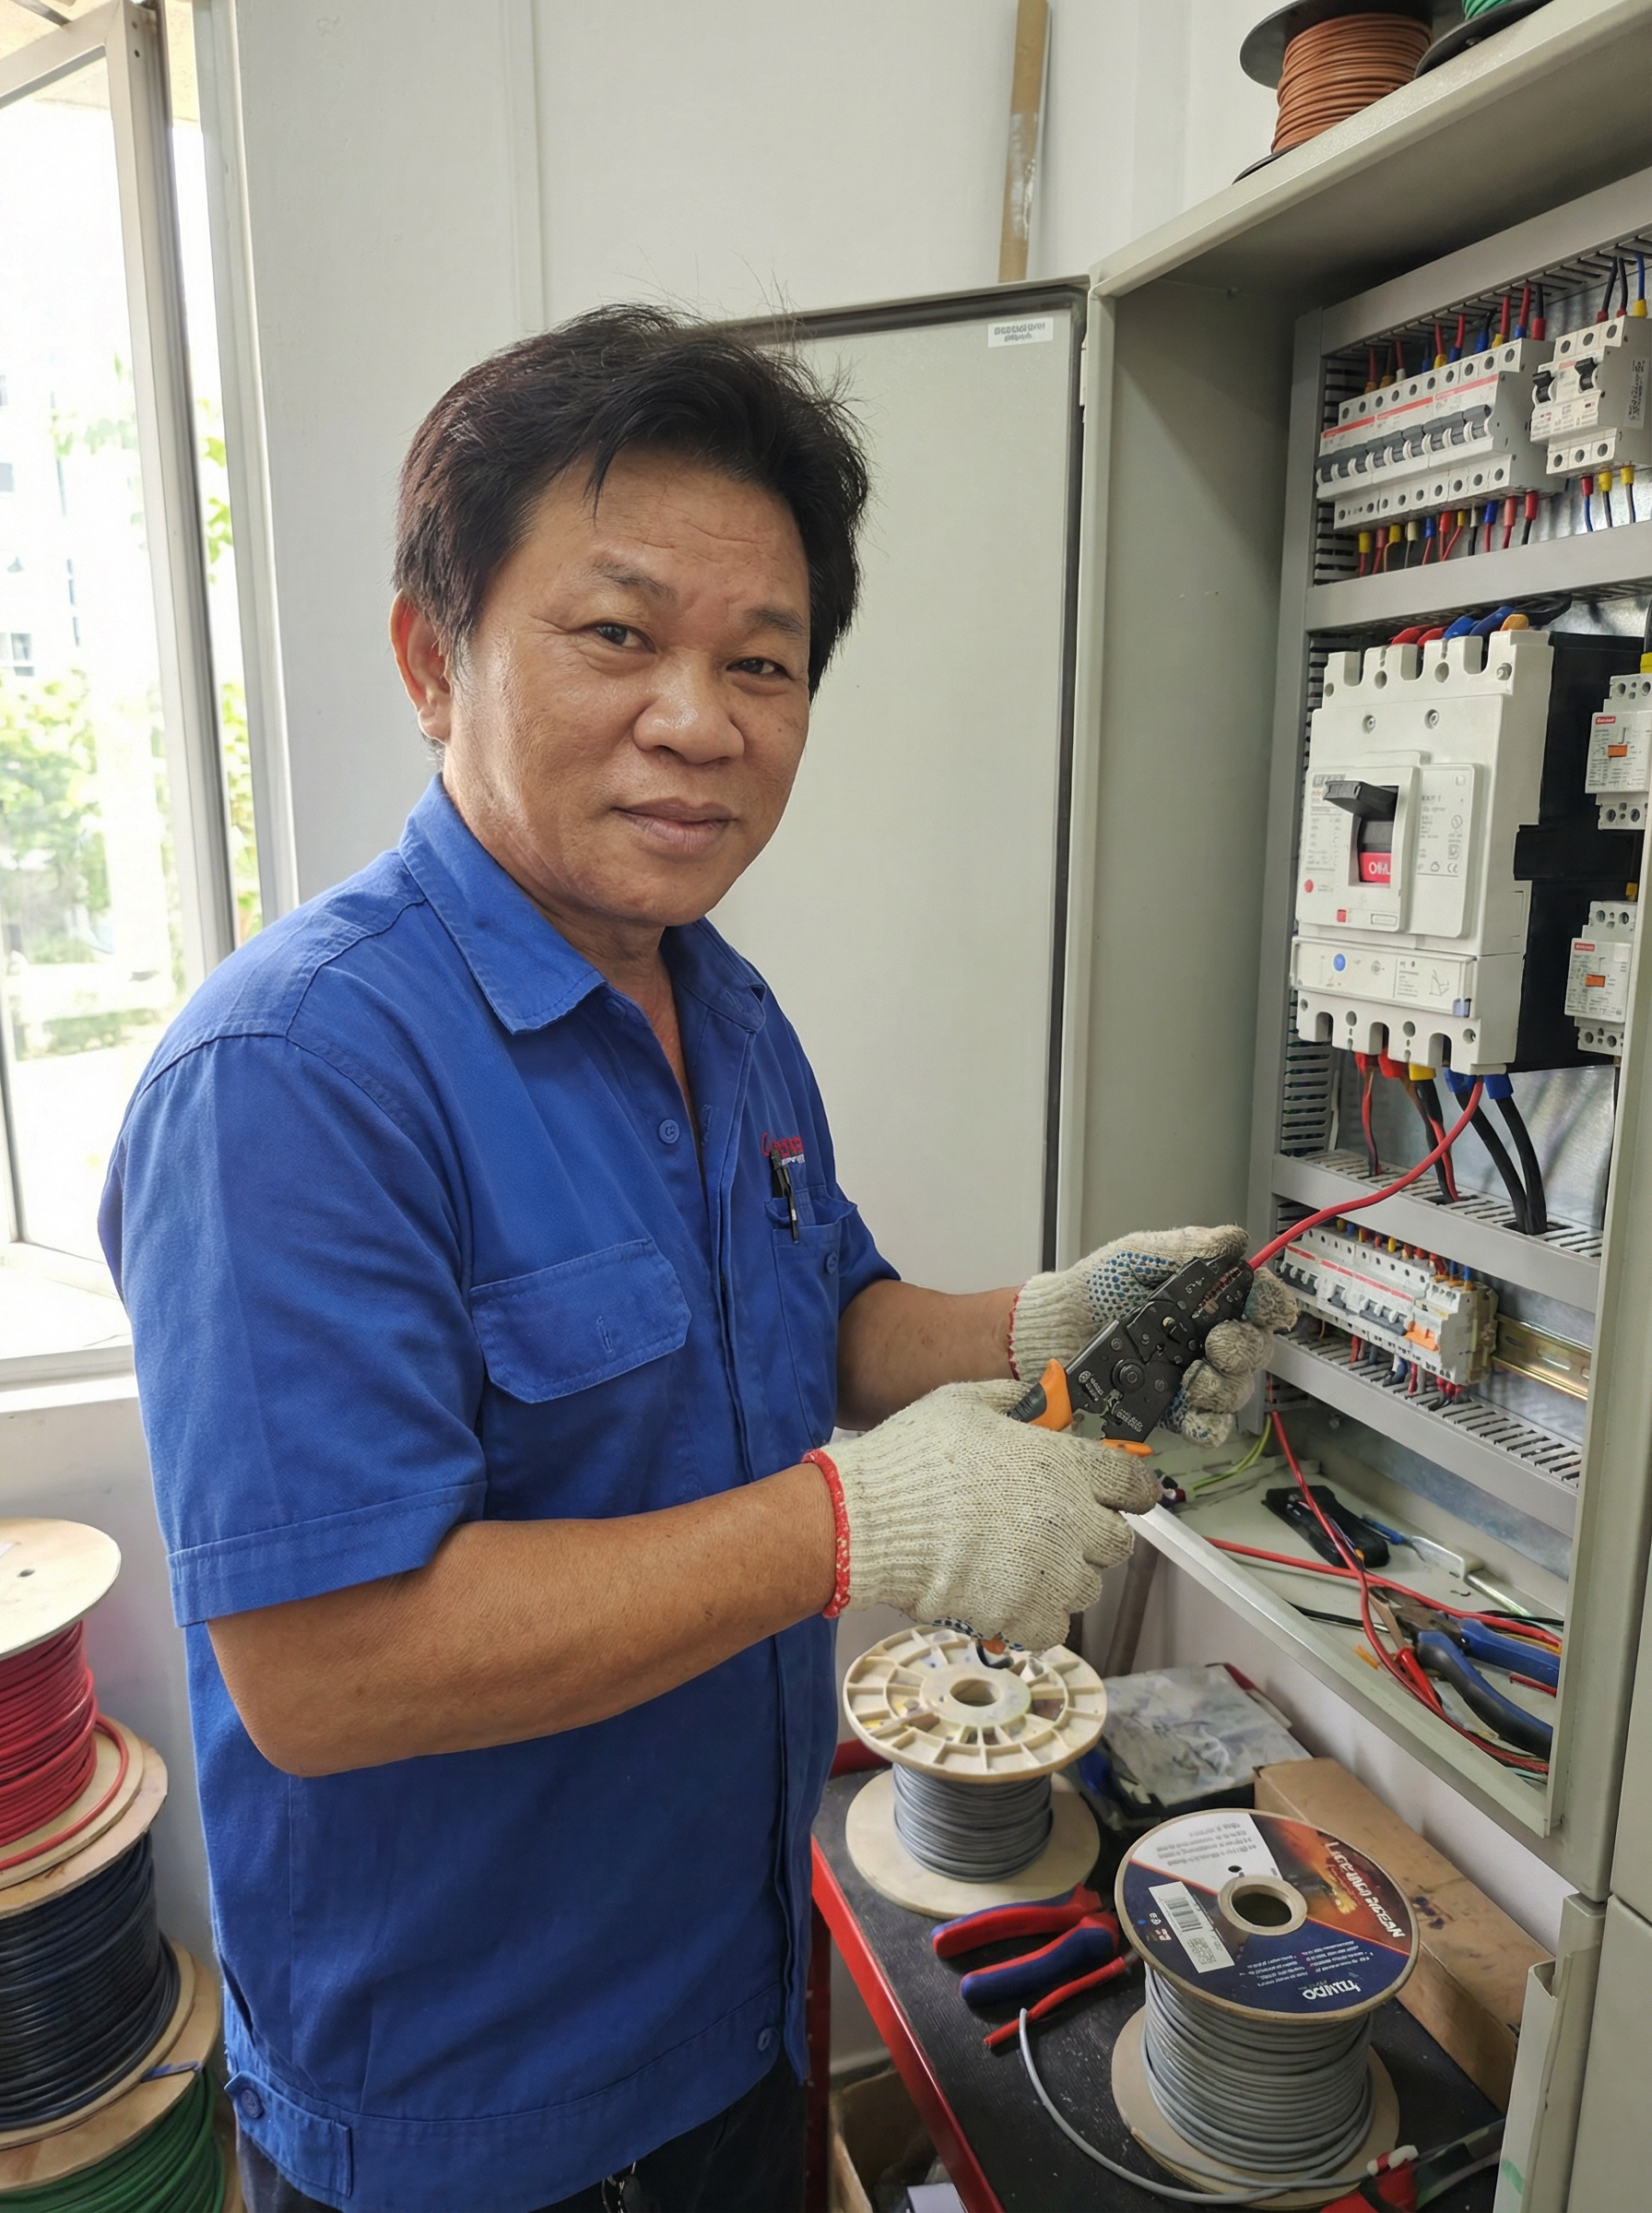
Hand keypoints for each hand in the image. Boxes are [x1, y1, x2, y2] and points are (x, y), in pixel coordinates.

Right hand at [810, 1379, 1157, 1651]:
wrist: (871, 1522)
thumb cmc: (913, 1458)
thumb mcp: (963, 1402)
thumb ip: (1013, 1399)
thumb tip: (1040, 1396)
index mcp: (1064, 1465)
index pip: (1133, 1483)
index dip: (1130, 1489)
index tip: (1121, 1496)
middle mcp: (1070, 1520)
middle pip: (1118, 1542)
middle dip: (1092, 1536)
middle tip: (1054, 1530)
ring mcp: (1051, 1573)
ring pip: (1088, 1588)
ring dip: (1062, 1579)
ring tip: (1021, 1566)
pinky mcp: (1025, 1615)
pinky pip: (1054, 1628)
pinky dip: (1036, 1619)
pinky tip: (1008, 1599)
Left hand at [1009, 1225, 1295, 1446]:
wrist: (1055, 1330)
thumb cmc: (1096, 1289)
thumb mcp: (1138, 1255)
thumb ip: (1185, 1248)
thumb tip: (1231, 1240)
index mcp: (1207, 1298)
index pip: (1257, 1301)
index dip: (1270, 1304)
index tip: (1264, 1307)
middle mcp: (1206, 1338)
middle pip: (1254, 1349)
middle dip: (1243, 1348)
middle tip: (1216, 1345)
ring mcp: (1192, 1375)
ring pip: (1235, 1390)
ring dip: (1223, 1387)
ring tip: (1193, 1380)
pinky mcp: (1173, 1409)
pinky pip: (1206, 1425)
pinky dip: (1205, 1423)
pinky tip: (1190, 1410)